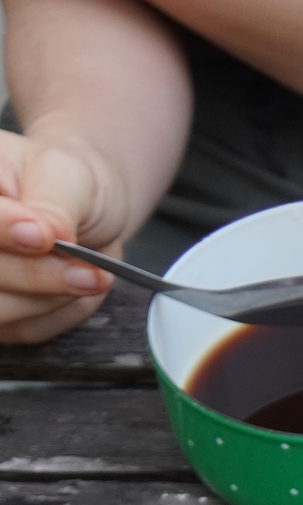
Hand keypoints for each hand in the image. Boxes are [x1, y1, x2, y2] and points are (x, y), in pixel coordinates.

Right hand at [0, 122, 126, 341]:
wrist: (87, 213)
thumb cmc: (69, 185)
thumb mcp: (66, 176)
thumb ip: (52, 203)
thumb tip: (45, 232)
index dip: (2, 229)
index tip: (42, 236)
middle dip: (35, 274)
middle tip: (88, 271)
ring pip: (0, 309)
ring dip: (51, 298)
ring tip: (91, 276)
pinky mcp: (1, 316)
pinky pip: (26, 329)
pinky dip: (61, 314)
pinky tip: (77, 289)